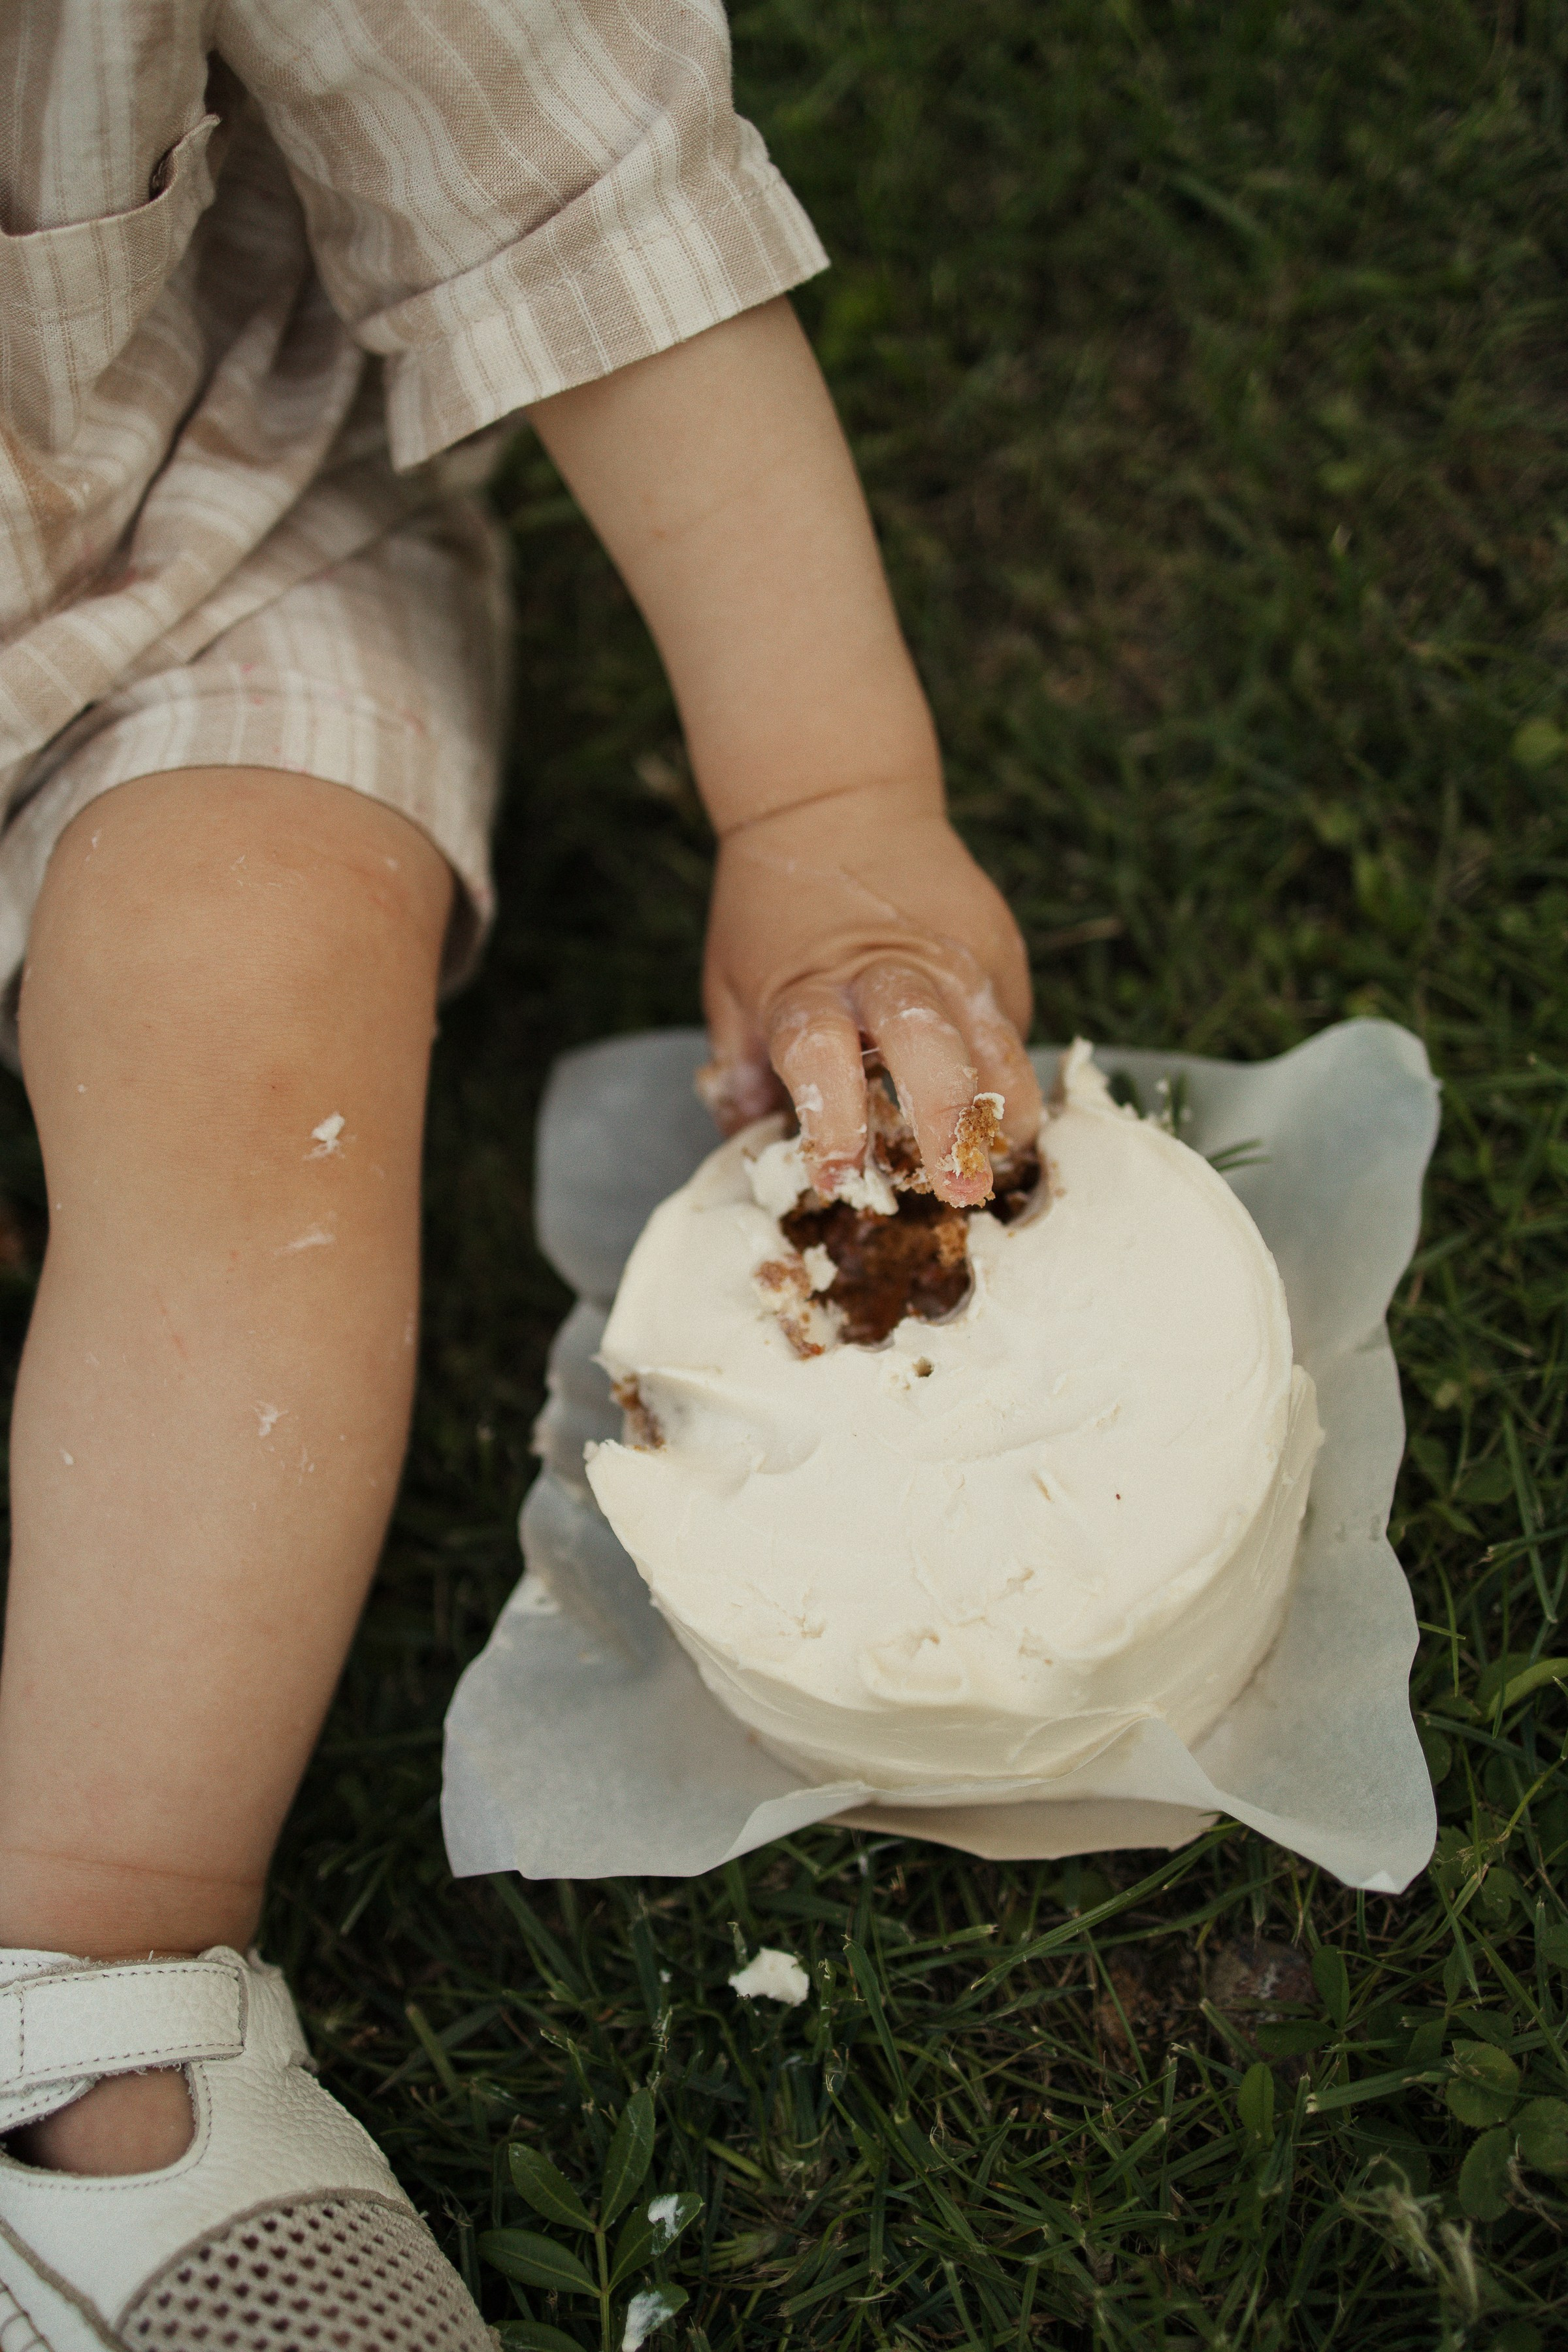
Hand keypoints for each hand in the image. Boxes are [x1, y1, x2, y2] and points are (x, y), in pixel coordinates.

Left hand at [700, 780, 1039, 1206]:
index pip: (818, 1055)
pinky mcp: (998, 950)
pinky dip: (1012, 1075)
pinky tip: (1004, 1112)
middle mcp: (888, 971)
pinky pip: (1014, 1027)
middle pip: (928, 1046)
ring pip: (999, 1044)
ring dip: (1004, 1110)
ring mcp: (954, 956)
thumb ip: (742, 1070)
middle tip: (958, 1187)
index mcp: (809, 985)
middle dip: (947, 1122)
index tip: (837, 1174)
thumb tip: (750, 1151)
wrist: (835, 801)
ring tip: (1002, 1159)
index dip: (831, 1119)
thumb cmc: (773, 911)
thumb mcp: (731, 985)